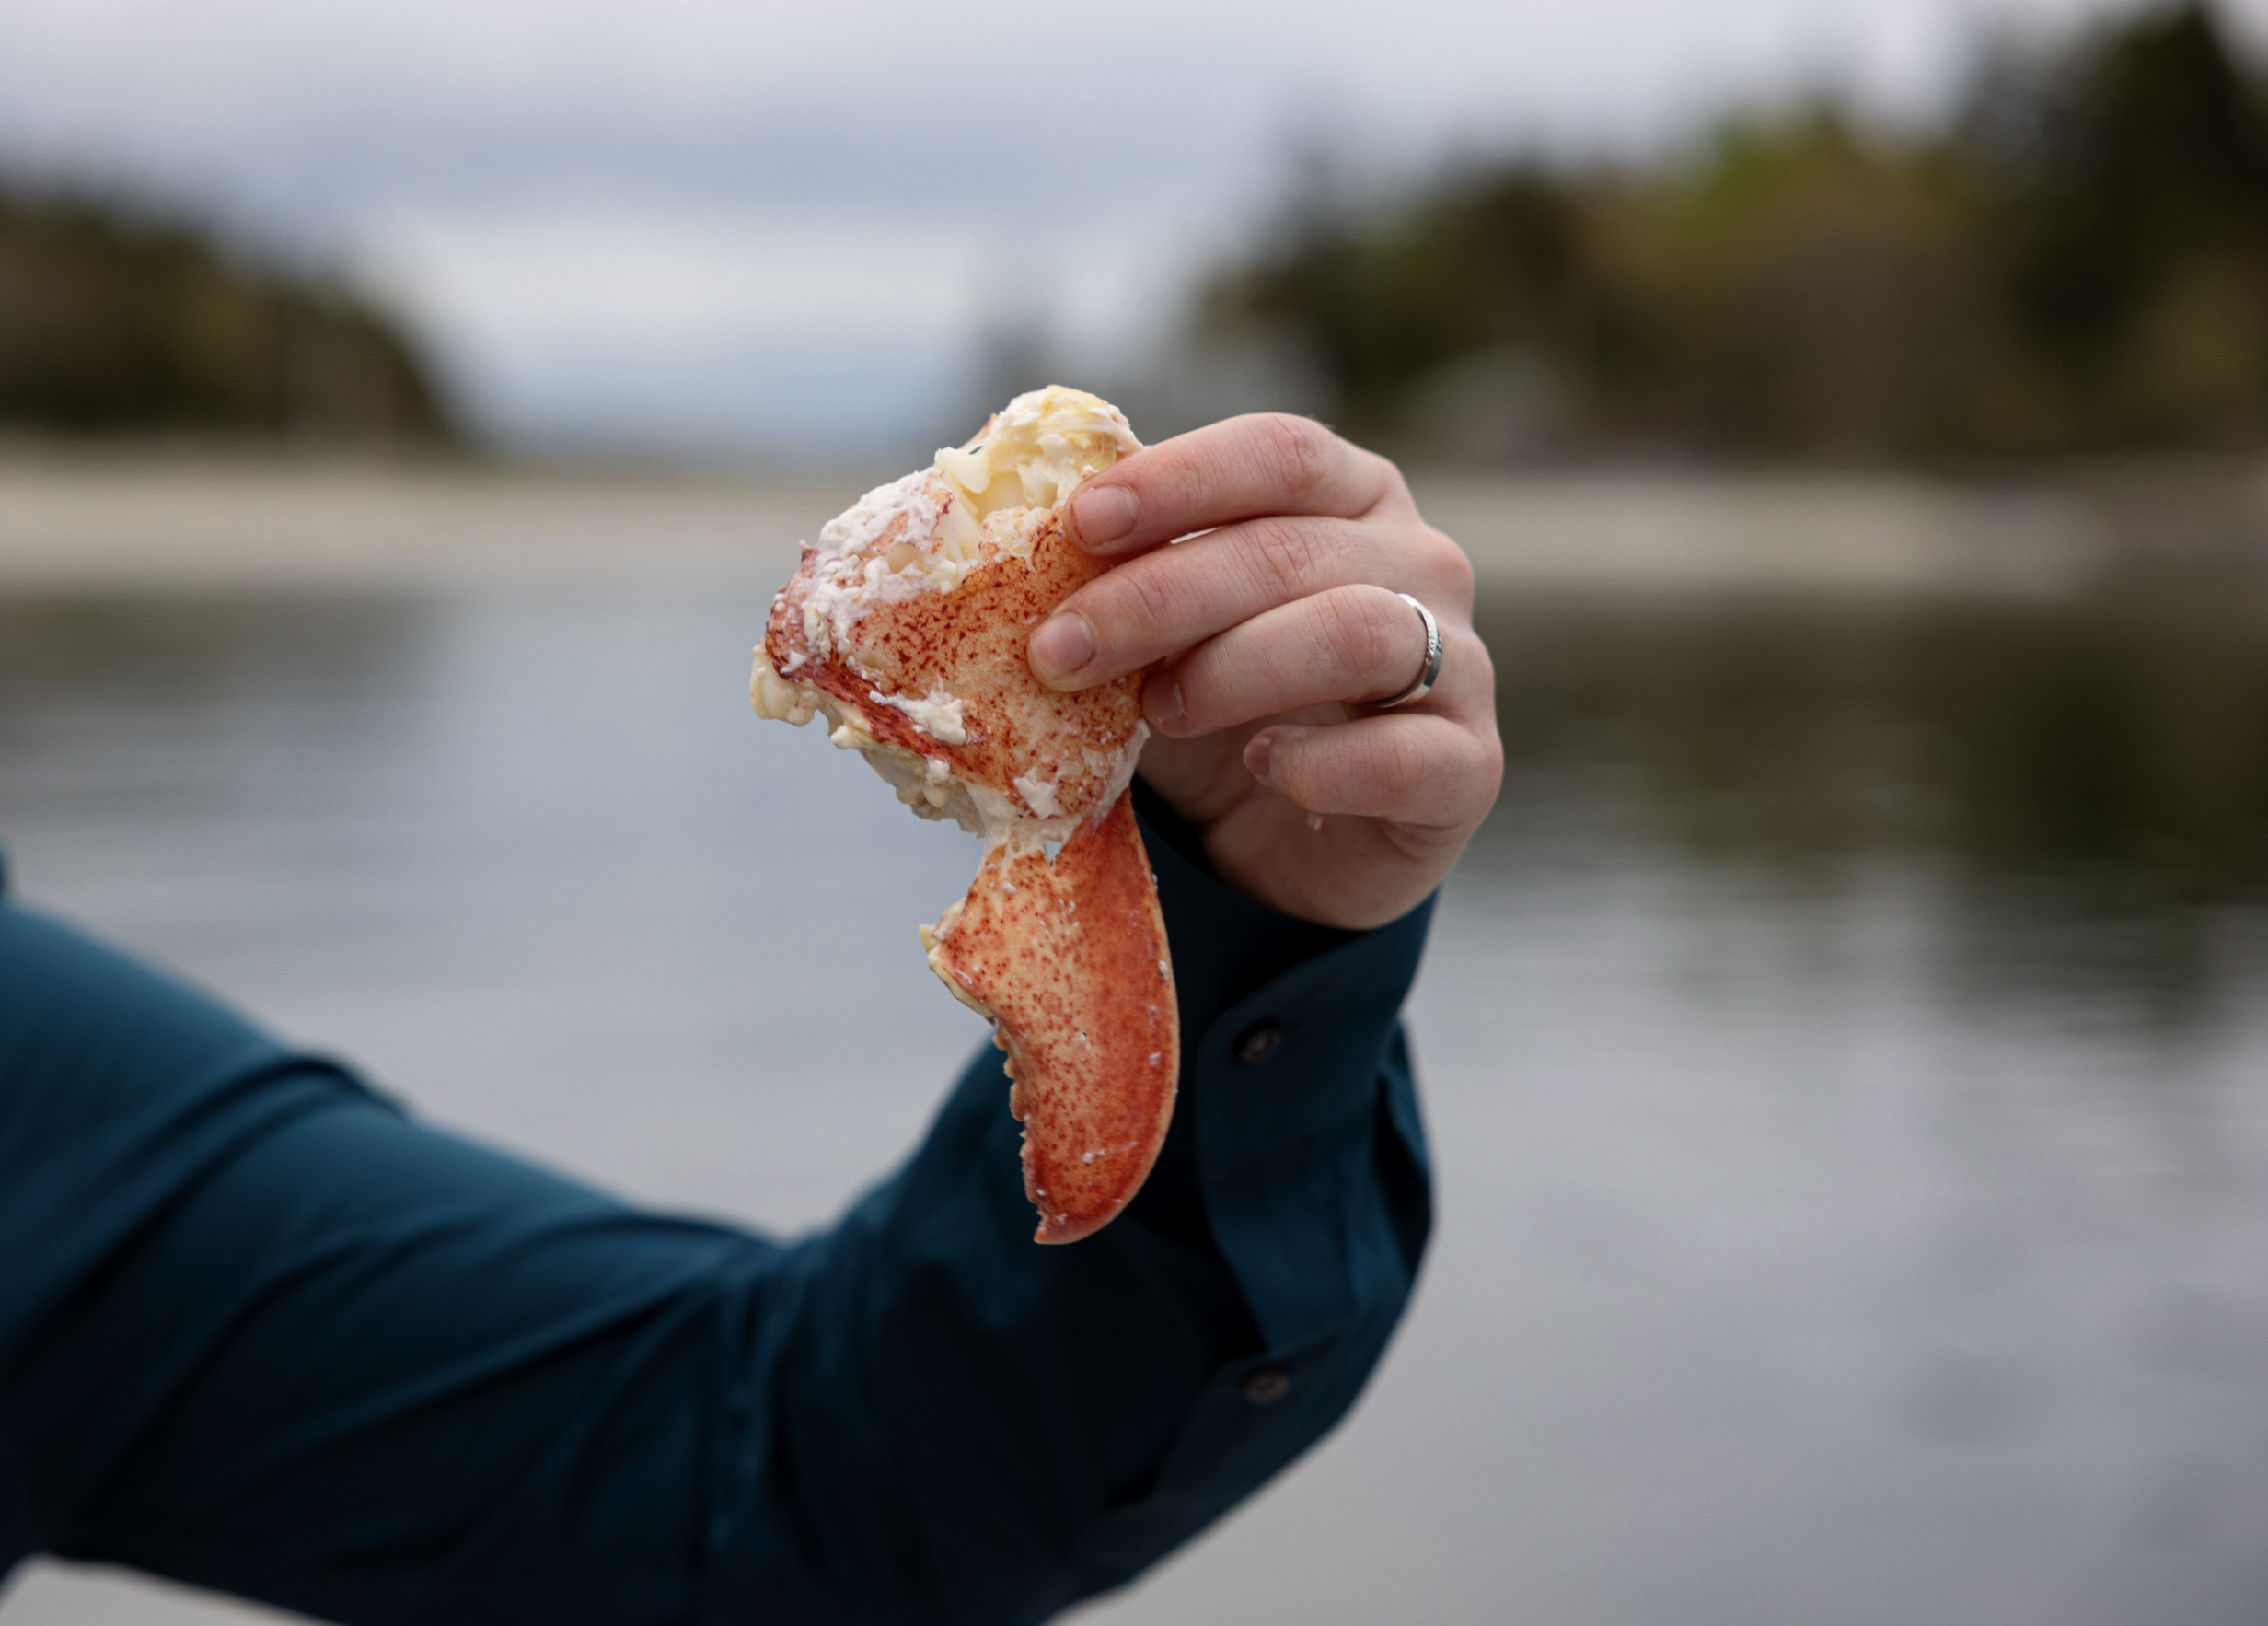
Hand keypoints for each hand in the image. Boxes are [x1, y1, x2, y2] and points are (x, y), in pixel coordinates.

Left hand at [1027, 414, 1501, 929]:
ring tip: (1152, 713)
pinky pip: (1406, 753)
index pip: (1277, 453)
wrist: (1286, 845)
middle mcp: (1418, 563)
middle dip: (1160, 597)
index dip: (1179, 480)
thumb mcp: (1157, 634)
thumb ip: (1110, 580)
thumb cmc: (1214, 706)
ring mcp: (1457, 663)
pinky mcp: (1469, 768)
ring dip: (1234, 668)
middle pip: (1294, 549)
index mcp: (1347, 497)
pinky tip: (1261, 767)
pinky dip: (1321, 762)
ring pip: (1360, 632)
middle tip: (1059, 652)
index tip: (1079, 521)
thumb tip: (991, 550)